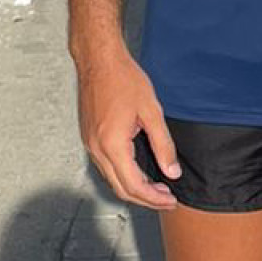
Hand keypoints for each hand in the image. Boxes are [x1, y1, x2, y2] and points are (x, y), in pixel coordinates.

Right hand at [76, 44, 181, 211]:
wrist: (99, 60)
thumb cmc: (123, 79)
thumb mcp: (152, 112)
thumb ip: (163, 145)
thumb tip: (172, 171)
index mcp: (112, 145)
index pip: (134, 185)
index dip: (154, 198)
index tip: (170, 200)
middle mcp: (97, 149)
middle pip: (120, 188)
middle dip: (145, 199)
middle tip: (166, 198)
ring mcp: (90, 144)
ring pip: (111, 179)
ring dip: (133, 188)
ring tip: (156, 186)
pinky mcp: (89, 137)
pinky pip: (105, 166)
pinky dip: (123, 175)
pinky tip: (138, 170)